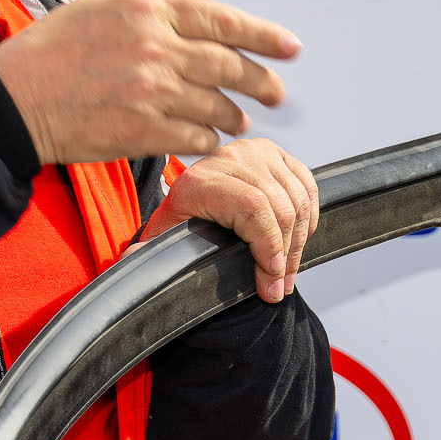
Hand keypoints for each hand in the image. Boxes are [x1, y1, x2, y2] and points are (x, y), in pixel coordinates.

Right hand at [0, 0, 298, 163]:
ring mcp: (151, 91)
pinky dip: (206, 140)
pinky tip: (206, 139)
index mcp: (146, 10)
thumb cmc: (50, 51)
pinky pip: (194, 138)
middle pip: (229, 65)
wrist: (13, 101)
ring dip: (233, 115)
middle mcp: (155, 48)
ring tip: (239, 119)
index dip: (264, 35)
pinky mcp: (143, 131)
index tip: (290, 47)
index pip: (222, 20)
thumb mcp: (102, 7)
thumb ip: (160, 2)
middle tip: (275, 92)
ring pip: (216, 106)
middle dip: (260, 81)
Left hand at [143, 139, 318, 302]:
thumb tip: (133, 260)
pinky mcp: (275, 153)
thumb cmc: (181, 225)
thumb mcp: (163, 241)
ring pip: (296, 199)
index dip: (268, 244)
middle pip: (278, 207)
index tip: (270, 278)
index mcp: (198, 181)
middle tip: (279, 286)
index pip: (251, 207)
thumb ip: (147, 255)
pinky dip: (308, 217)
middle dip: (284, 255)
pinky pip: (307, 186)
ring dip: (298, 242)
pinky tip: (297, 240)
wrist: (194, 200)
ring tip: (285, 272)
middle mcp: (227, 159)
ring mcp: (255, 153)